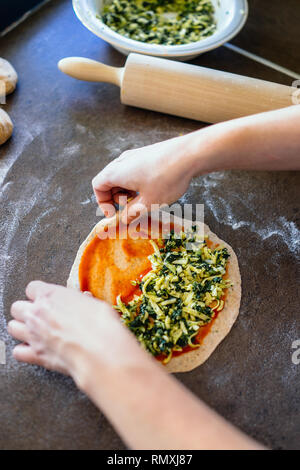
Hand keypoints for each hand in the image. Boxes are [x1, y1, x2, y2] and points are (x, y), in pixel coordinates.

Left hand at [8, 281, 133, 381]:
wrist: (99, 352)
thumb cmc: (100, 325)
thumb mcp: (94, 303)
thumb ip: (81, 301)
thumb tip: (83, 301)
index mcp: (50, 296)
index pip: (32, 288)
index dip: (40, 293)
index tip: (47, 298)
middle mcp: (37, 314)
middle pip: (17, 307)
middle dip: (26, 310)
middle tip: (39, 315)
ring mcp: (33, 335)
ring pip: (12, 327)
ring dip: (22, 329)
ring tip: (34, 331)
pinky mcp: (35, 355)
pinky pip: (17, 352)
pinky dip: (24, 351)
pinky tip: (34, 349)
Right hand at [92, 134, 195, 222]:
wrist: (190, 154)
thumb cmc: (167, 178)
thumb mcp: (148, 202)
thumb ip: (132, 213)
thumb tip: (124, 220)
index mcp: (116, 172)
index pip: (98, 186)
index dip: (102, 202)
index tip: (115, 214)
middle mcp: (123, 161)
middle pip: (109, 180)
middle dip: (116, 198)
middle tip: (131, 208)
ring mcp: (136, 155)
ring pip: (123, 175)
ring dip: (128, 191)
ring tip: (144, 200)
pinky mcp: (148, 154)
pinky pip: (135, 170)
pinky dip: (137, 182)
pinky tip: (154, 190)